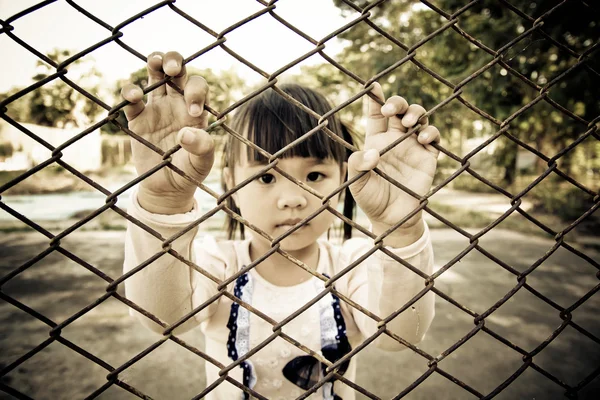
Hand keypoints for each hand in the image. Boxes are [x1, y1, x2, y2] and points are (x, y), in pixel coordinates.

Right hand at [121, 51, 213, 213]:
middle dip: (174, 61)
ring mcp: (156, 108)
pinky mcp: (137, 119)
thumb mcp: (202, 162)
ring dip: (154, 63)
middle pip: (176, 71)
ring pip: (154, 75)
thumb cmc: (189, 172)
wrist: (167, 188)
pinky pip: (132, 98)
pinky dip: (130, 92)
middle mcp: (176, 103)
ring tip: (154, 63)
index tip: (192, 110)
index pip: (197, 86)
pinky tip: (135, 97)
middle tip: (172, 69)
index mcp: (195, 109)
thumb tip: (186, 133)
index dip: (196, 91)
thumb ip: (201, 147)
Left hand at [348, 83, 439, 243]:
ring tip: (408, 124)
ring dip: (415, 113)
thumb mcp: (357, 183)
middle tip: (392, 110)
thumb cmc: (371, 198)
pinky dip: (431, 132)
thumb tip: (371, 154)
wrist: (391, 218)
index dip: (375, 98)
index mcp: (376, 140)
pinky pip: (434, 137)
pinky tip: (423, 139)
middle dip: (397, 103)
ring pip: (419, 117)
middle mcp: (395, 138)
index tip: (373, 86)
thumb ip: (357, 166)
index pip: (376, 114)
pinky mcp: (428, 156)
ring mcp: (413, 146)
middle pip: (399, 109)